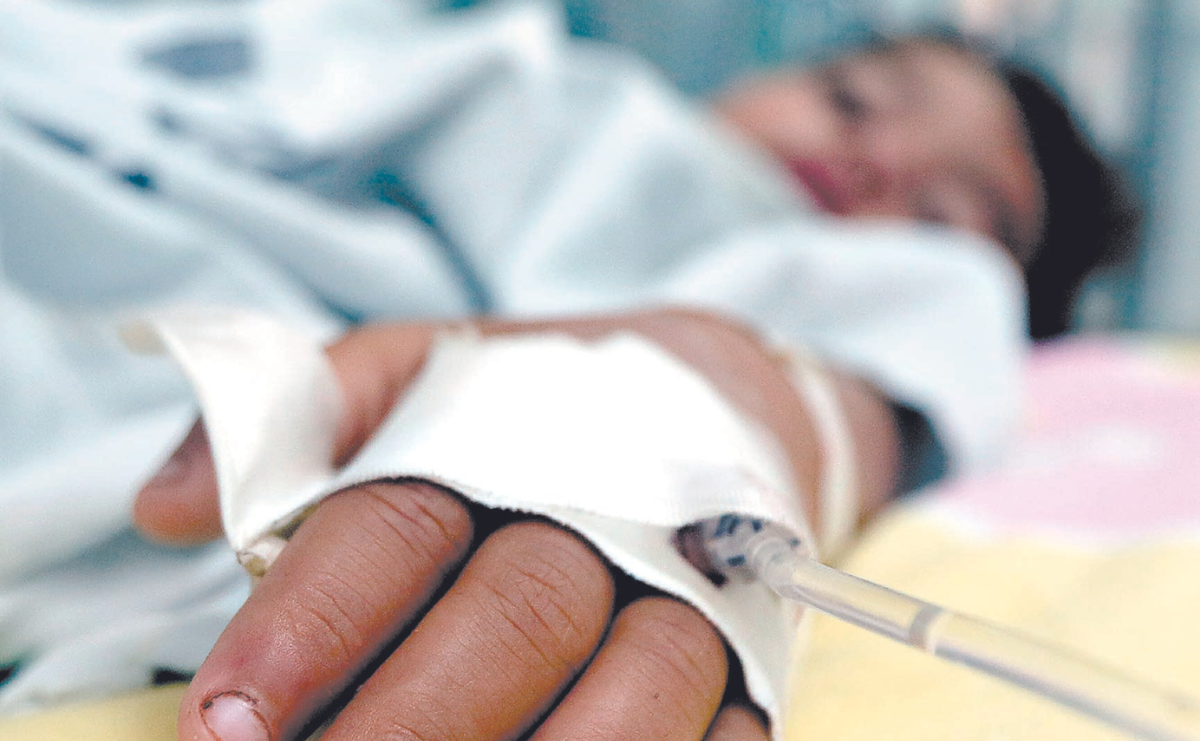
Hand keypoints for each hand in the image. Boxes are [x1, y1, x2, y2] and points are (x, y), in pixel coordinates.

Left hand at [135, 310, 895, 740]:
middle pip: (509, 621)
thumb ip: (294, 424)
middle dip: (412, 723)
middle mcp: (595, 518)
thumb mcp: (411, 372)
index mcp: (492, 446)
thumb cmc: (532, 402)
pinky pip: (729, 728)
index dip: (309, 625)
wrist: (716, 387)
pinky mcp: (754, 647)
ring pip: (633, 690)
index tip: (227, 721)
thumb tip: (160, 506)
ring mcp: (689, 587)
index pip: (392, 531)